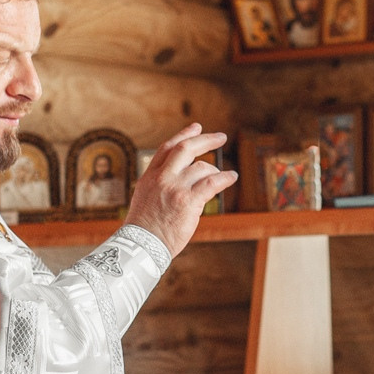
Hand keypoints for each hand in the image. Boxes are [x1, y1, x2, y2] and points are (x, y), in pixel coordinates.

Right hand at [124, 124, 236, 257]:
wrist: (141, 247)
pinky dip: (225, 178)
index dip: (184, 135)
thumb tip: (182, 177)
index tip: (196, 127)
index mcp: (150, 177)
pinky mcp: (188, 201)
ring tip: (223, 176)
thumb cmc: (145, 229)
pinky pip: (212, 183)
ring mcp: (175, 188)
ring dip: (216, 170)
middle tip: (221, 137)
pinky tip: (232, 177)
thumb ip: (160, 185)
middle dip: (205, 140)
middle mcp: (162, 178)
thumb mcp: (145, 199)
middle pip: (185, 149)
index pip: (167, 148)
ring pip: (202, 168)